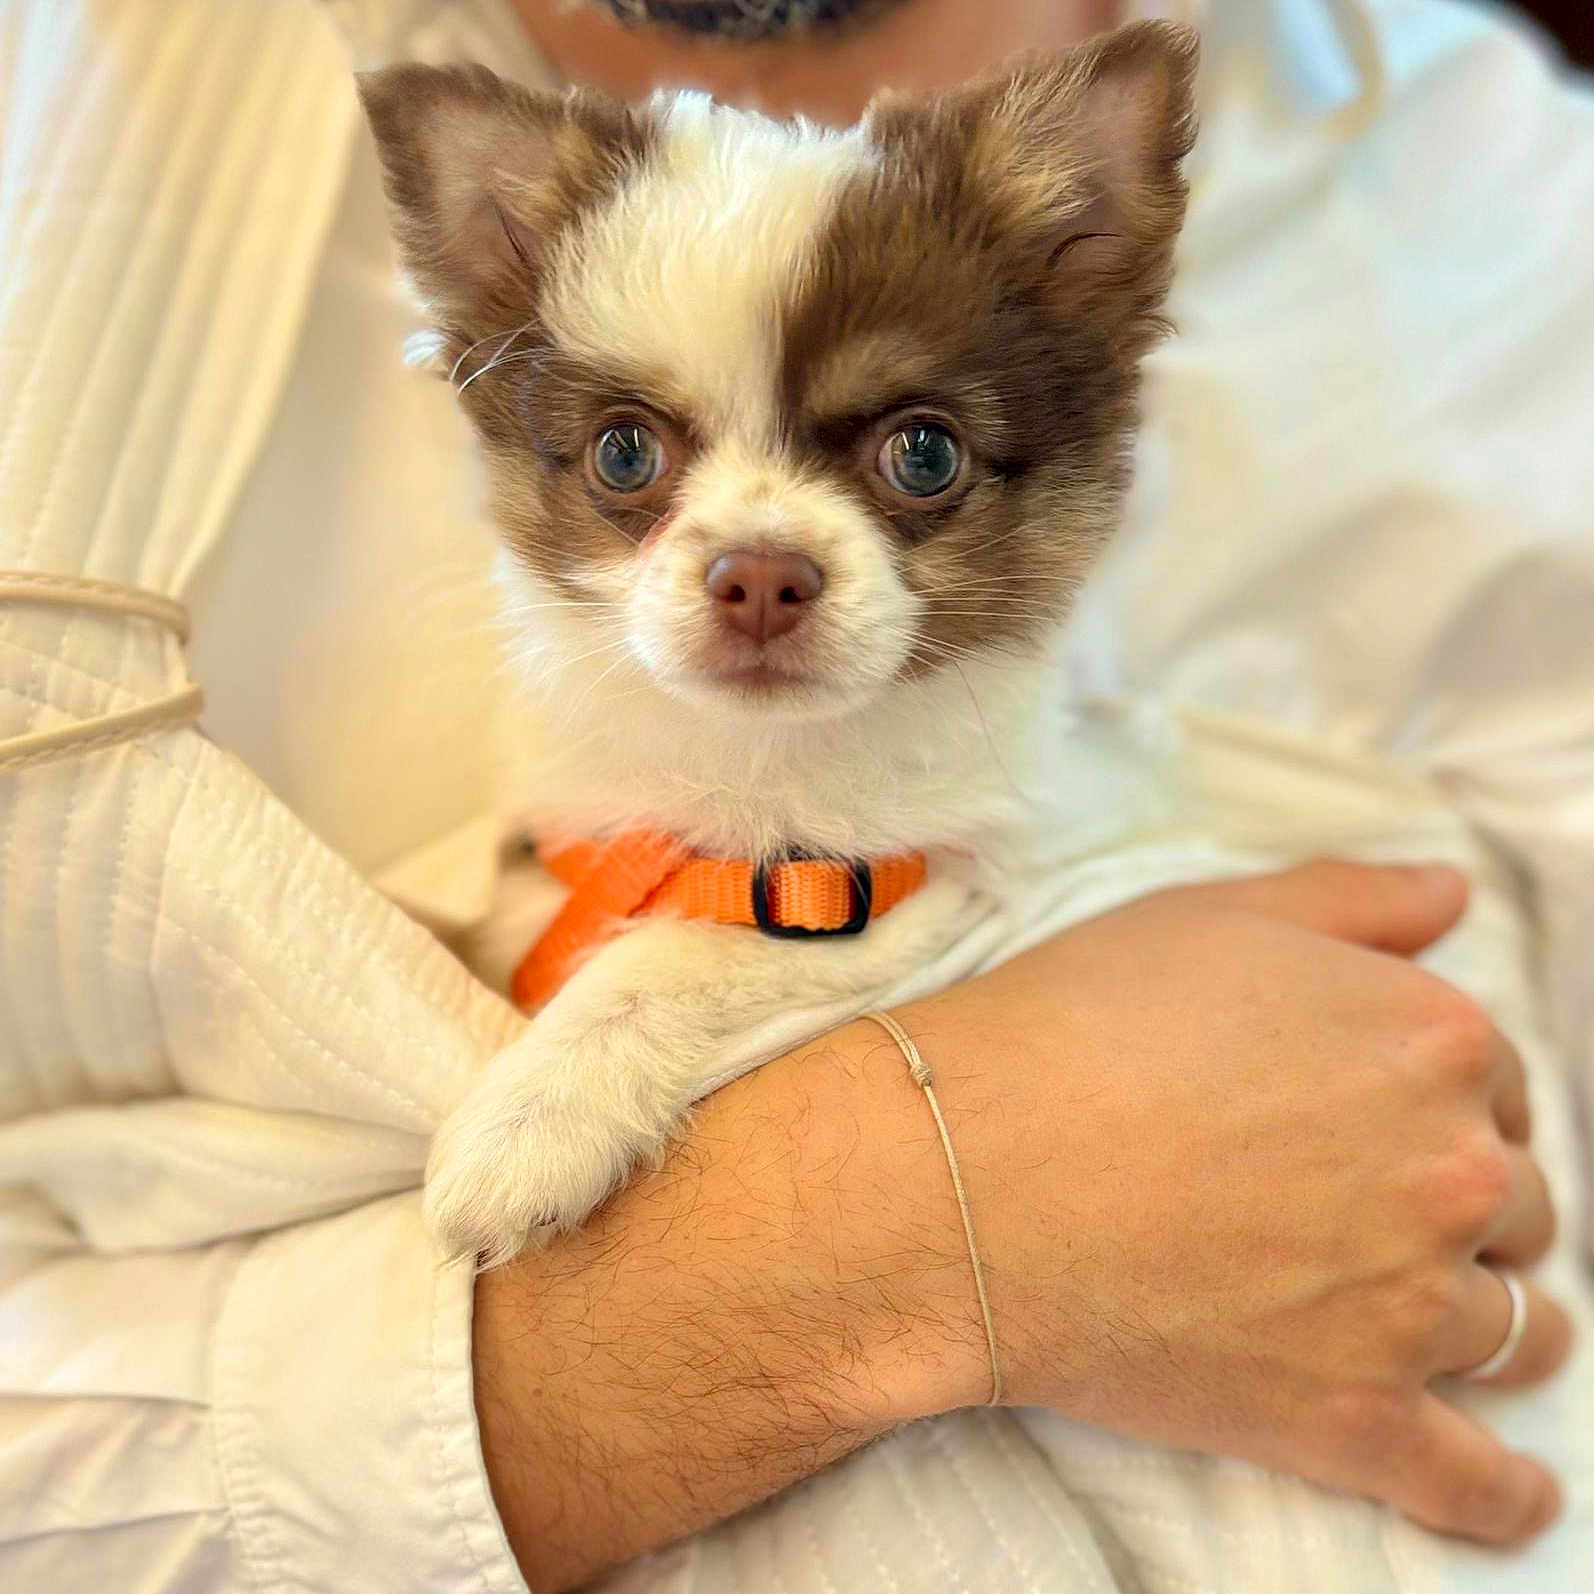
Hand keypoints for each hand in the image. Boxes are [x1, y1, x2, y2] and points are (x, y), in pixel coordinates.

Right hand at [474, 861, 1569, 1590]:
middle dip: (1453, 1198)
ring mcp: (1411, 1308)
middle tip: (1354, 1198)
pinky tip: (1509, 1491)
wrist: (967, 1172)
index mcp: (1429, 1043)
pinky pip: (1476, 1486)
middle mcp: (1452, 1172)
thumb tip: (1452, 894)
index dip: (1435, 1092)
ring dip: (1471, 1317)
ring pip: (1509, 1328)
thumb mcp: (1211, 916)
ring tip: (1404, 1310)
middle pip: (1513, 1200)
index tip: (1368, 1111)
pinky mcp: (1353, 1421)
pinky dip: (1501, 1495)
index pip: (1495, 1078)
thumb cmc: (1075, 1028)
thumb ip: (1353, 900)